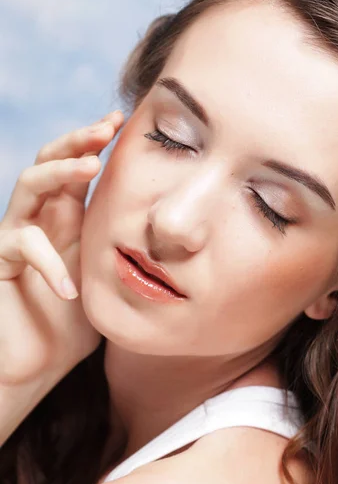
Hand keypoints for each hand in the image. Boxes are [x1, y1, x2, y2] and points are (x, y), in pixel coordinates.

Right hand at [0, 110, 123, 385]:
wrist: (37, 362)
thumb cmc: (73, 323)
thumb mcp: (107, 280)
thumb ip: (123, 253)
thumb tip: (175, 240)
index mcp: (68, 218)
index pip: (80, 168)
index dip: (97, 142)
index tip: (124, 122)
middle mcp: (41, 218)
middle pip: (52, 160)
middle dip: (79, 139)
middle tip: (108, 126)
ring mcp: (16, 235)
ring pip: (29, 184)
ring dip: (59, 170)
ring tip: (90, 165)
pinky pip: (22, 246)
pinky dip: (50, 264)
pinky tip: (70, 289)